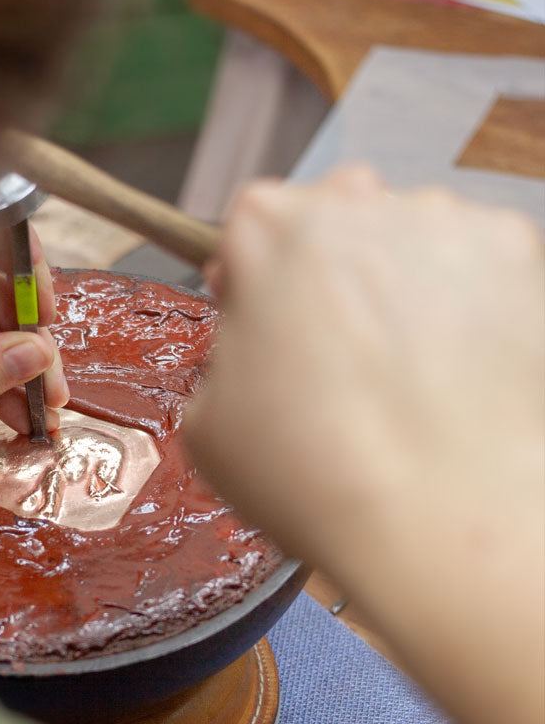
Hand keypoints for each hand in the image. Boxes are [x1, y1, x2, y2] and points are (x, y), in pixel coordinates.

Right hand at [184, 166, 543, 568]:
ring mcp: (446, 224)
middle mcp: (360, 205)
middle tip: (329, 348)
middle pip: (334, 211)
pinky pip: (478, 265)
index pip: (249, 220)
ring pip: (411, 235)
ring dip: (400, 283)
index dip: (250, 271)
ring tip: (402, 373)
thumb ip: (225, 355)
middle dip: (327, 266)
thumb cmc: (324, 474)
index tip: (257, 312)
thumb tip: (255, 352)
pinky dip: (468, 303)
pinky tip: (454, 371)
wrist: (450, 517)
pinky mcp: (518, 255)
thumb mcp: (209, 426)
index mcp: (271, 230)